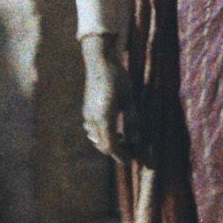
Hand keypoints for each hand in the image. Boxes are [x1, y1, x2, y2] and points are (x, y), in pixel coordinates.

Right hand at [81, 34, 128, 159]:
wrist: (99, 61)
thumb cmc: (117, 77)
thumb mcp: (129, 99)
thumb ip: (132, 121)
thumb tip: (136, 140)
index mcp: (103, 117)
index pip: (110, 146)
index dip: (120, 156)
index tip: (131, 161)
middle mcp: (92, 119)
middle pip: (102, 145)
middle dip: (116, 150)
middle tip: (130, 151)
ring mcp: (87, 115)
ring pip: (96, 138)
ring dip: (108, 142)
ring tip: (123, 137)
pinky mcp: (86, 110)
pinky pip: (93, 130)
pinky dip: (103, 134)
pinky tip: (113, 127)